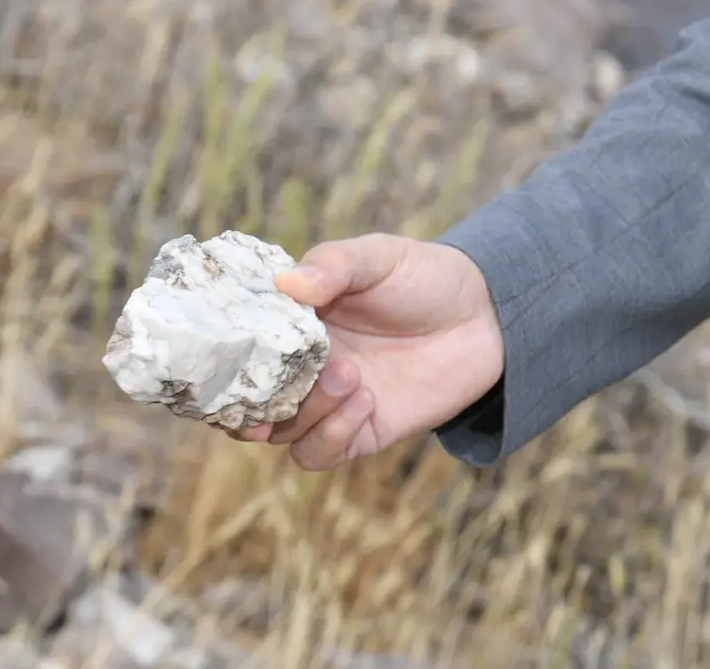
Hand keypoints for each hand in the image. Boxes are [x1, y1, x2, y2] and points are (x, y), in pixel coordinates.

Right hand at [227, 233, 504, 469]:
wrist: (490, 316)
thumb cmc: (425, 277)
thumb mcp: (377, 257)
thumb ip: (333, 265)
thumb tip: (286, 283)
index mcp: (292, 325)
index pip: (238, 353)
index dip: (220, 363)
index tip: (220, 360)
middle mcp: (301, 368)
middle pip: (248, 403)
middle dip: (251, 403)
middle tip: (276, 386)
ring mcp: (328, 403)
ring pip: (281, 434)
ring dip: (306, 411)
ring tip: (350, 375)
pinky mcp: (360, 432)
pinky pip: (320, 453)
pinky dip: (331, 434)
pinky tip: (366, 401)